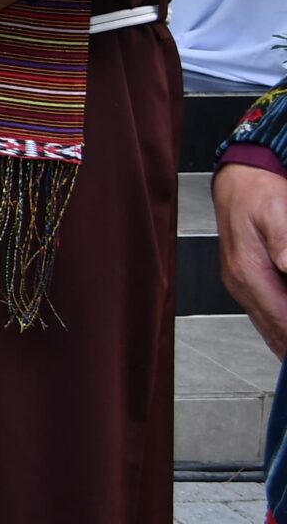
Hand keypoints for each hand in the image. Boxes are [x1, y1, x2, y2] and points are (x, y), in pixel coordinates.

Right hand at [217, 164, 286, 356]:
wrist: (241, 181)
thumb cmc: (258, 194)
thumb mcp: (279, 216)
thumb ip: (286, 248)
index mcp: (248, 273)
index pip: (283, 321)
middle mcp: (242, 285)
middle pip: (276, 332)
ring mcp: (243, 286)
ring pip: (271, 329)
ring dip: (285, 341)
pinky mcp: (248, 282)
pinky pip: (267, 317)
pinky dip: (281, 331)